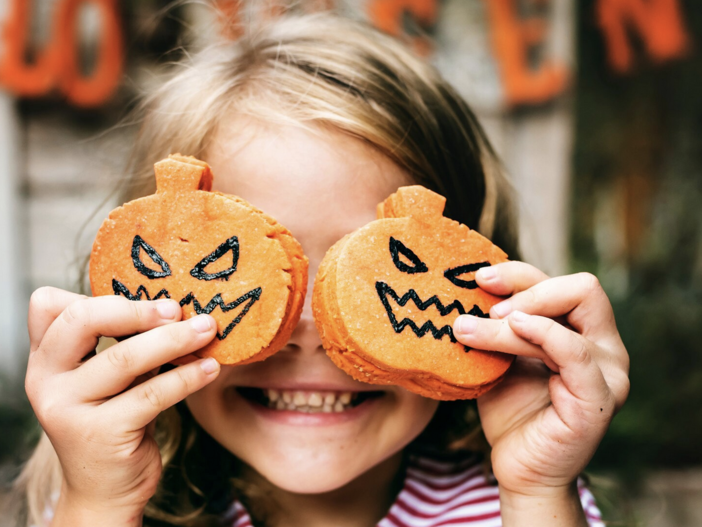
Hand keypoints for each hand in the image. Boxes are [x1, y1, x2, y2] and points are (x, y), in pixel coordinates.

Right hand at [25, 287, 220, 525]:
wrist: (105, 490)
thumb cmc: (114, 421)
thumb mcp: (108, 379)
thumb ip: (123, 343)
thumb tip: (175, 305)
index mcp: (45, 359)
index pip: (48, 305)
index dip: (96, 294)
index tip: (145, 297)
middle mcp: (45, 381)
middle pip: (83, 321)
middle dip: (138, 309)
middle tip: (179, 308)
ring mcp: (67, 409)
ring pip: (124, 358)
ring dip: (175, 340)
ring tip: (207, 331)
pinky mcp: (100, 434)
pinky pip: (152, 394)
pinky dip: (187, 376)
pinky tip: (209, 369)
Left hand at [452, 262, 628, 500]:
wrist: (517, 466)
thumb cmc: (510, 409)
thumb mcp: (502, 354)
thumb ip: (500, 323)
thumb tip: (472, 284)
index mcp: (586, 332)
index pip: (563, 283)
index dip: (520, 274)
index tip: (479, 279)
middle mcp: (606, 347)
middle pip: (582, 288)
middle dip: (527, 286)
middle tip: (485, 302)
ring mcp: (609, 372)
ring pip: (566, 318)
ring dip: (512, 319)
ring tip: (468, 328)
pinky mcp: (599, 398)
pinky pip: (576, 353)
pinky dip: (544, 333)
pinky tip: (514, 327)